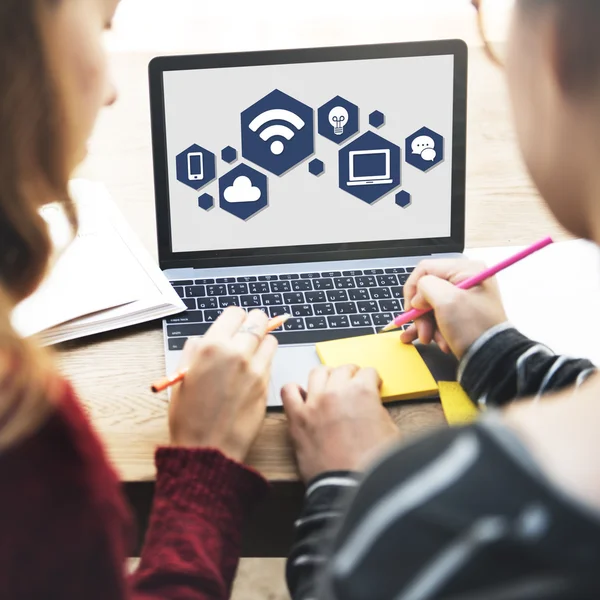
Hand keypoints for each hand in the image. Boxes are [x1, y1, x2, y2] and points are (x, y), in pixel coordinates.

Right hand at [169, 307, 277, 461]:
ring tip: (250, 353)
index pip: (235, 313)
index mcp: (212, 347)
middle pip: (258, 320)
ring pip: (270, 339)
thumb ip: (194, 351)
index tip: (233, 325)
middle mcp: (237, 353)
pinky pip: (271, 362)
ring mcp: (255, 369)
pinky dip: (265, 361)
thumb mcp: (181, 377)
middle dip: (254, 323)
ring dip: (262, 342)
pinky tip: (252, 372)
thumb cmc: (188, 416)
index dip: (234, 319)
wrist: (208, 449)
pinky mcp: (267, 384)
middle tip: (247, 332)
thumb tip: (204, 340)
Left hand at [281, 365, 398, 482]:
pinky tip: (302, 396)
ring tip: (329, 386)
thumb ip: (378, 411)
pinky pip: (288, 391)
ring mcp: (314, 403)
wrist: (350, 488)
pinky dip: (294, 390)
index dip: (372, 380)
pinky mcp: (297, 418)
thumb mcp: (391, 431)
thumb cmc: (372, 466)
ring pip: (317, 373)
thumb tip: (371, 406)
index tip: (371, 385)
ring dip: (326, 376)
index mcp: (362, 392)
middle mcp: (336, 392)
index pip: (368, 372)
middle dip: (351, 375)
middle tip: (353, 385)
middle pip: (343, 369)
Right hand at [400, 259, 507, 358]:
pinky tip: (428, 339)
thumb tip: (418, 297)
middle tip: (423, 331)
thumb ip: (425, 287)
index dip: (413, 289)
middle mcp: (466, 280)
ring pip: (430, 306)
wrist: (492, 359)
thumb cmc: (473, 328)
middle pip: (427, 290)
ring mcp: (464, 298)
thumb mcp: (446, 301)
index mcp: (466, 270)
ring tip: (430, 339)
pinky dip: (432, 329)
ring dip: (426, 324)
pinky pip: (438, 316)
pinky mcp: (462, 315)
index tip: (411, 310)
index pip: (425, 269)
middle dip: (421, 313)